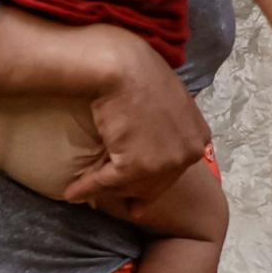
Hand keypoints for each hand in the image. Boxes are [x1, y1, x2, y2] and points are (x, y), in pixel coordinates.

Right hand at [62, 32, 212, 214]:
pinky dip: (86, 188)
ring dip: (107, 191)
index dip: (153, 179)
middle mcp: (187, 154)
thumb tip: (157, 136)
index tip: (140, 191)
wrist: (121, 66)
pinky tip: (72, 192)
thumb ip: (172, 122)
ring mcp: (164, 163)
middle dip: (134, 193)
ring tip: (88, 194)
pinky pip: (106, 182)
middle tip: (125, 206)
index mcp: (199, 138)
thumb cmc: (139, 71)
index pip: (174, 168)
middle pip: (154, 183)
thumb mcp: (170, 97)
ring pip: (130, 186)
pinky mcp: (135, 167)